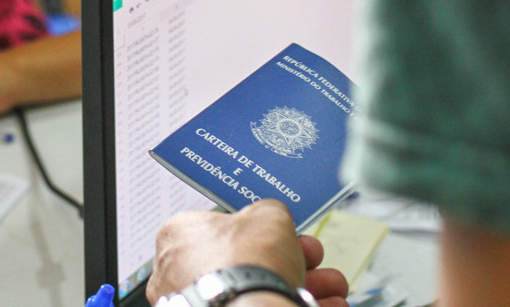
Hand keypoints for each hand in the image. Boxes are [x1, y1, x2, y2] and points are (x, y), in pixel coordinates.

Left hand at [147, 201, 348, 306]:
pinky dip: (285, 305)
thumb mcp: (269, 216)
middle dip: (292, 262)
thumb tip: (271, 215)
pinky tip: (322, 306)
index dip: (265, 232)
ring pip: (253, 290)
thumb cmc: (246, 264)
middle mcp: (179, 271)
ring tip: (330, 291)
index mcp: (179, 234)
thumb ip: (269, 211)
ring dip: (301, 287)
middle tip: (314, 262)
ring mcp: (194, 302)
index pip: (225, 227)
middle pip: (245, 262)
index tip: (290, 237)